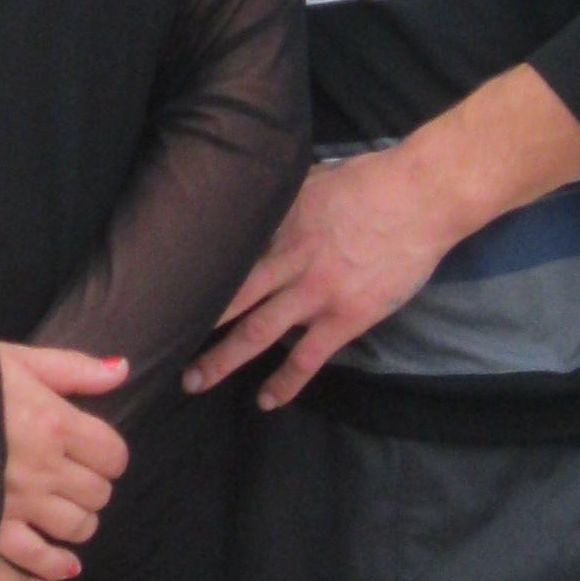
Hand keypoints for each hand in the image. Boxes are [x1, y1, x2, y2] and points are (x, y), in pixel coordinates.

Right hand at [0, 343, 129, 575]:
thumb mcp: (20, 360)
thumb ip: (75, 369)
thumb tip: (122, 370)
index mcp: (56, 423)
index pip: (114, 455)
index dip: (109, 455)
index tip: (93, 450)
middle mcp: (45, 467)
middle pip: (99, 492)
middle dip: (94, 485)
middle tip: (76, 477)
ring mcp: (19, 501)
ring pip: (77, 527)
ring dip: (79, 520)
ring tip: (66, 508)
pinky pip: (36, 557)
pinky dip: (56, 564)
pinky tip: (66, 562)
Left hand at [185, 70, 579, 410]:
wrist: (421, 197)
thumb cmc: (370, 180)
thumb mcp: (311, 179)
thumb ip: (280, 200)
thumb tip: (249, 197)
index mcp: (276, 225)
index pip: (222, 256)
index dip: (190, 276)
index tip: (158, 292)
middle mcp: (287, 261)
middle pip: (228, 299)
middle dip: (192, 324)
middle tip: (158, 343)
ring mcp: (316, 293)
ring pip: (257, 334)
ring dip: (223, 360)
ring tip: (194, 381)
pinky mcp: (345, 317)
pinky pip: (307, 359)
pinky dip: (285, 382)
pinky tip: (267, 401)